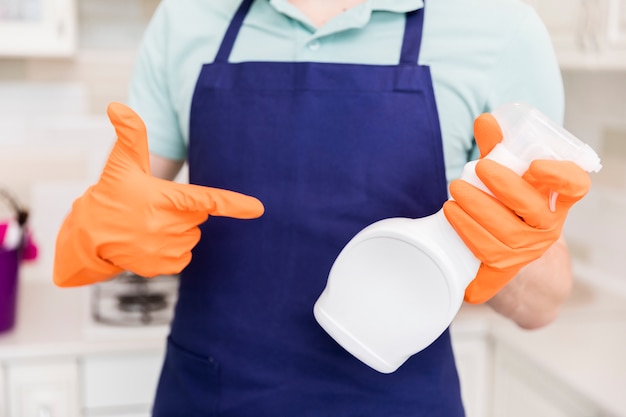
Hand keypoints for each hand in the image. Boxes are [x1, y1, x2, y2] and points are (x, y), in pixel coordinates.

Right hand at [53, 102, 263, 286]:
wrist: (89, 234)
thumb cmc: (111, 193)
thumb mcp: (121, 164)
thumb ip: (130, 136)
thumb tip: (117, 106)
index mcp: (162, 199)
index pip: (205, 199)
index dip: (233, 203)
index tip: (259, 208)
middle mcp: (164, 227)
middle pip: (199, 216)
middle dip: (185, 210)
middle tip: (157, 206)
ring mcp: (162, 250)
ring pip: (193, 237)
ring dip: (180, 230)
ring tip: (151, 224)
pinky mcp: (159, 267)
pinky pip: (184, 256)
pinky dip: (174, 249)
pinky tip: (151, 241)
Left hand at [443, 113, 589, 303]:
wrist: (502, 247)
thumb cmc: (505, 201)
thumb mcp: (506, 173)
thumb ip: (498, 147)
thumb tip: (485, 120)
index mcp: (556, 199)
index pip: (575, 187)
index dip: (561, 177)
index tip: (535, 165)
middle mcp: (547, 226)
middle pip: (534, 209)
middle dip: (505, 186)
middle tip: (479, 168)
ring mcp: (527, 248)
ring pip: (506, 231)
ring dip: (476, 208)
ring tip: (455, 189)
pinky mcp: (504, 265)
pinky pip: (486, 249)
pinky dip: (466, 228)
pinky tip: (451, 212)